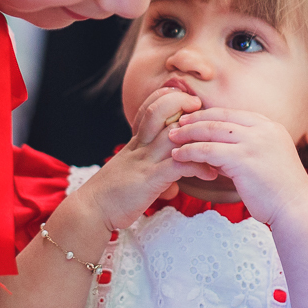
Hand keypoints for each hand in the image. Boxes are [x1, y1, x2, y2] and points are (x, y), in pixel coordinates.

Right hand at [72, 88, 215, 232]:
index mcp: (135, 142)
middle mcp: (138, 146)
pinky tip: (210, 174)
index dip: (166, 96)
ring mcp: (143, 161)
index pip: (148, 107)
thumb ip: (154, 174)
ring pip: (170, 134)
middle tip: (199, 106)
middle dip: (180, 102)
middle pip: (157, 111)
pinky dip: (197, 167)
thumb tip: (173, 185)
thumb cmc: (113, 196)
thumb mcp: (133, 176)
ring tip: (216, 141)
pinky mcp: (149, 180)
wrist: (91, 212)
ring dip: (196, 133)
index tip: (185, 98)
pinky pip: (178, 165)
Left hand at [167, 108, 307, 225]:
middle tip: (176, 124)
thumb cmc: (280, 191)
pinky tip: (178, 156)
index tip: (192, 119)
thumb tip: (215, 153)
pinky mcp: (243, 159)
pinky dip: (190, 151)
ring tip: (171, 138)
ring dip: (188, 133)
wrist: (295, 210)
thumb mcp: (264, 161)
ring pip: (211, 130)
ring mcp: (254, 142)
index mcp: (270, 126)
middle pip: (220, 117)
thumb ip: (242, 151)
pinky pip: (208, 150)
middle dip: (195, 119)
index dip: (209, 114)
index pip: (233, 113)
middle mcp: (263, 129)